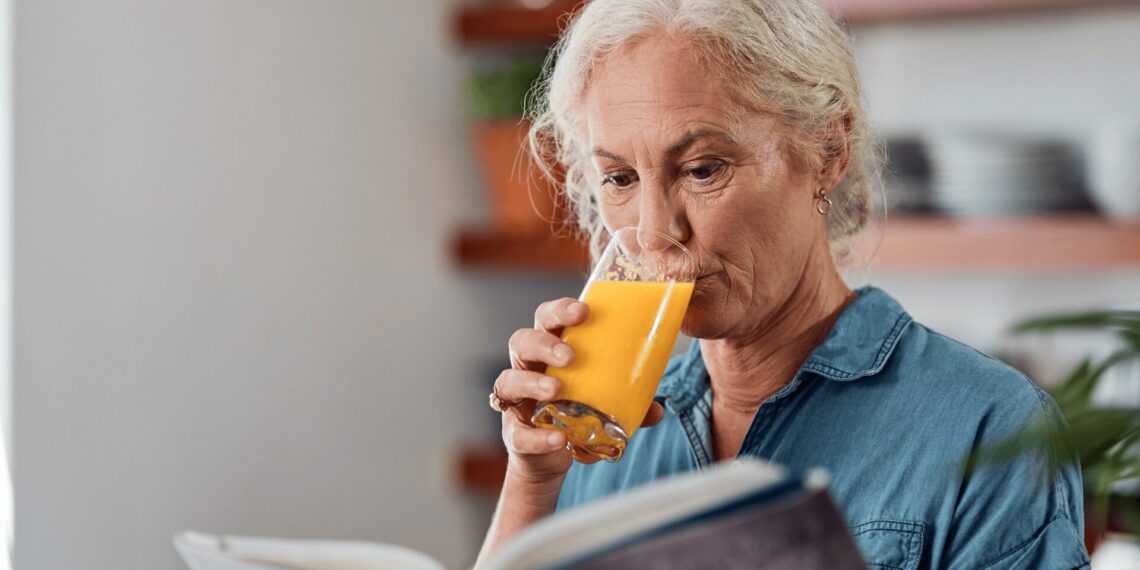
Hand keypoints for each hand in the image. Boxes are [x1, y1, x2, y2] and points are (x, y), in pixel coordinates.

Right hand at [494, 298, 665, 482]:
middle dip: (544, 343)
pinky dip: (537, 436)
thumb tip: (657, 408)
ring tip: (556, 389)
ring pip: (509, 380)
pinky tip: (558, 439)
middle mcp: (527, 369)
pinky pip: (519, 433)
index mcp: (549, 352)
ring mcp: (516, 401)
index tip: (583, 311)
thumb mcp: (603, 402)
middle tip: (570, 355)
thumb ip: (628, 403)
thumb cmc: (574, 414)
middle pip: (522, 341)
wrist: (550, 457)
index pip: (547, 319)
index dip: (560, 310)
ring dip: (533, 382)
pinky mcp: (514, 433)